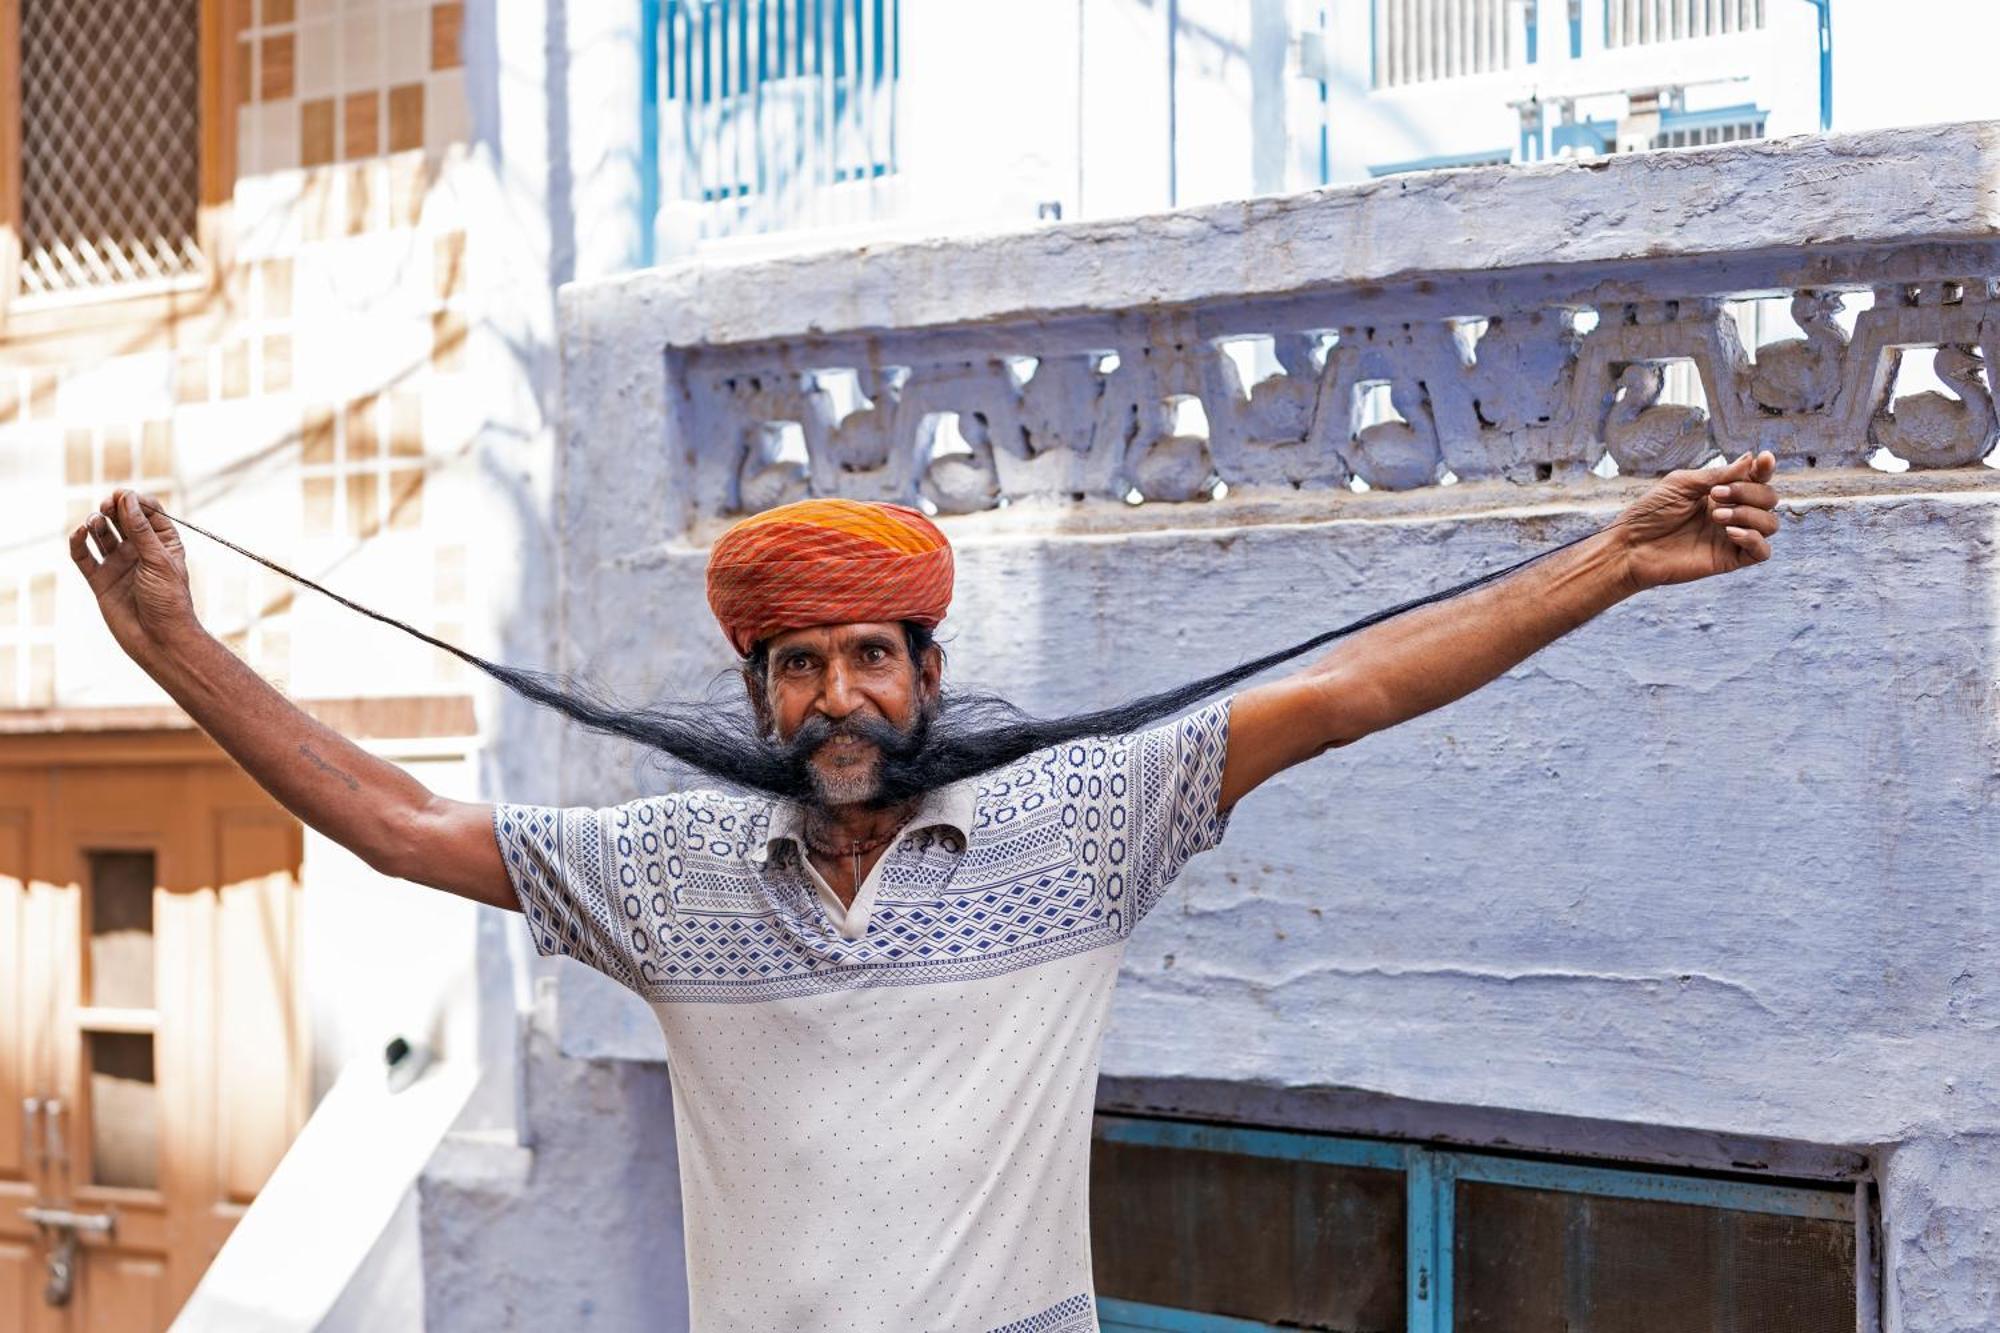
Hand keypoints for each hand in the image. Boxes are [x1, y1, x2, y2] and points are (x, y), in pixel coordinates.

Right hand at [69, 490, 198, 657]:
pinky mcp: (100, 580)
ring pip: (102, 535)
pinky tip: (80, 533)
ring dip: (97, 524)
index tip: (124, 496)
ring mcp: (119, 565)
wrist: (159, 639)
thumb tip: (128, 499)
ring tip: (95, 521)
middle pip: (122, 520)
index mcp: (162, 544)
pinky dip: (79, 543)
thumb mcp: (158, 560)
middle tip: (107, 505)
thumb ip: (141, 530)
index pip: (148, 513)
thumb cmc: (168, 600)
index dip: (136, 502)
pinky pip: (84, 556)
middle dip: (114, 509)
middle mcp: (140, 552)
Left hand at [1616, 451, 1780, 590]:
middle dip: (1749, 492)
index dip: (1765, 469)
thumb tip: (1751, 459)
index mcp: (1721, 492)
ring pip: (1770, 523)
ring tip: (1717, 517)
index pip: (1756, 479)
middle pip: (1769, 498)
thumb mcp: (1682, 484)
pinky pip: (1762, 552)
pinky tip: (1730, 533)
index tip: (1764, 459)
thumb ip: (1718, 474)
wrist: (1631, 547)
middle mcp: (1732, 512)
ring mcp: (1732, 537)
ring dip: (1749, 514)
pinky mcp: (1729, 559)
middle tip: (1716, 495)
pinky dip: (1755, 539)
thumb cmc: (1650, 513)